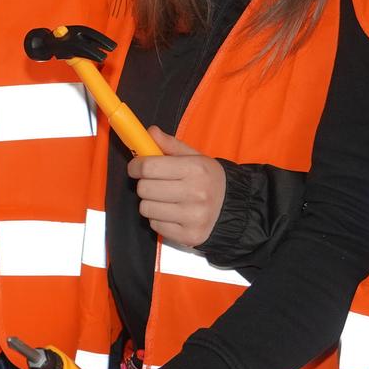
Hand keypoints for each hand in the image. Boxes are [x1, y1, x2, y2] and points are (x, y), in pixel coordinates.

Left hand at [129, 128, 225, 247]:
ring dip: (150, 202)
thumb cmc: (210, 179)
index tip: (136, 166)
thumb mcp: (195, 157)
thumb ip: (171, 145)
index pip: (149, 167)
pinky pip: (155, 225)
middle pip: (144, 188)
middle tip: (154, 182)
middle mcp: (196, 193)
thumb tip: (150, 132)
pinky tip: (172, 213)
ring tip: (164, 199)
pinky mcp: (189, 236)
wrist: (233, 206)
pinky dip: (158, 218)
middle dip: (144, 184)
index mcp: (196, 169)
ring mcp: (193, 217)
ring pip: (146, 208)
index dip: (137, 165)